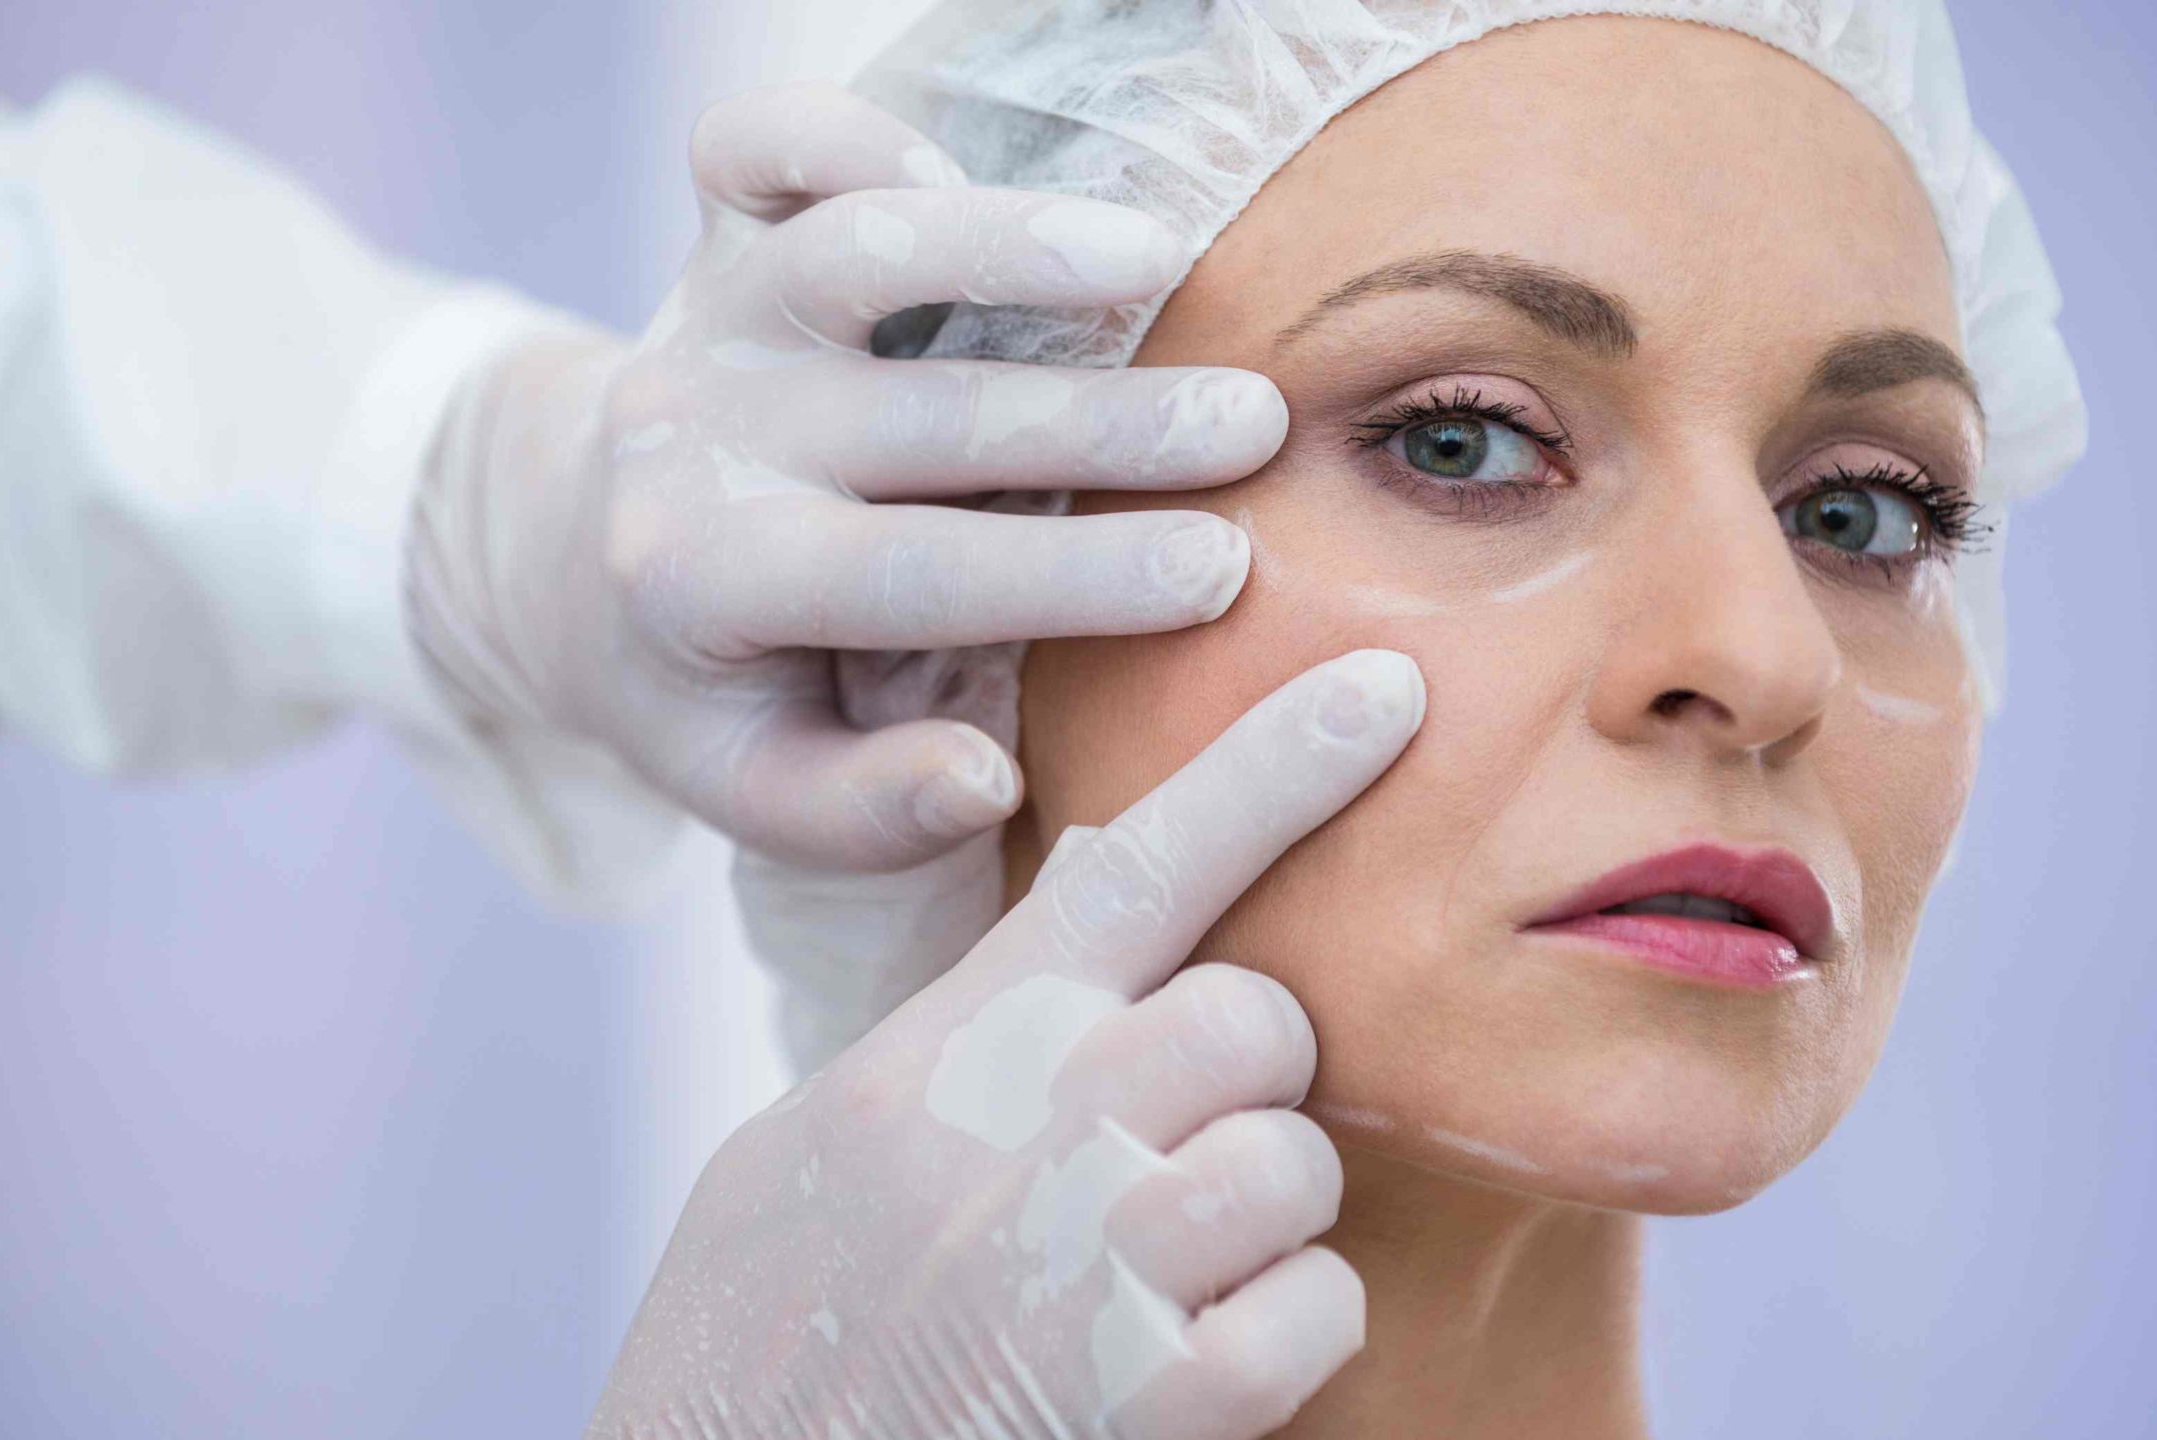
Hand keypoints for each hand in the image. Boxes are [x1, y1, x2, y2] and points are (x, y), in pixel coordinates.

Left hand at [407, 82, 1282, 869]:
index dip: (1071, 575)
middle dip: (1104, 422)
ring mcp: (712, 318)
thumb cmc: (722, 691)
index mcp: (714, 584)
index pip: (913, 577)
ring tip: (1166, 259)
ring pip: (855, 252)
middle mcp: (707, 437)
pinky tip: (969, 167)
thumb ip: (868, 809)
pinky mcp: (717, 234)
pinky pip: (757, 146)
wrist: (584, 561)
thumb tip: (989, 780)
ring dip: (1015, 248)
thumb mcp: (763, 792)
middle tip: (1253, 426)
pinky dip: (849, 133)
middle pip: (922, 417)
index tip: (1218, 576)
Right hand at [590, 650, 1425, 1438]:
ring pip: (1293, 1158)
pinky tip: (1190, 1364)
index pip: (1130, 868)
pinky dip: (1285, 1334)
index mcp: (940, 1057)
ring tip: (1163, 1267)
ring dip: (1262, 1211)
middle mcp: (1016, 1135)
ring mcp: (1082, 1268)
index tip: (1384, 688)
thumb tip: (1102, 902)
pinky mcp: (1144, 1402)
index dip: (1270, 767)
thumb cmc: (772, 1327)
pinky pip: (1316, 1307)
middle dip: (1244, 1075)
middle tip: (1168, 1146)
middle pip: (1252, 1015)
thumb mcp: (822, 1145)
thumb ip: (966, 1033)